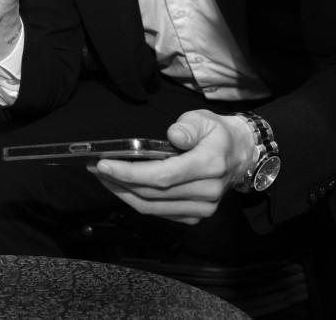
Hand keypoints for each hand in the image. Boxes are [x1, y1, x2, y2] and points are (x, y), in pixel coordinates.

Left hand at [87, 110, 251, 223]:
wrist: (240, 155)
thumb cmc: (216, 133)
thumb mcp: (204, 119)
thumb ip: (188, 126)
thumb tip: (173, 136)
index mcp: (210, 165)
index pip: (163, 175)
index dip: (130, 173)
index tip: (104, 164)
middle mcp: (207, 192)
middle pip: (153, 193)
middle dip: (119, 182)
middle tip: (96, 168)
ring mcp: (203, 208)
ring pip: (152, 208)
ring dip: (123, 194)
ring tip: (104, 177)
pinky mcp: (196, 216)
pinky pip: (159, 213)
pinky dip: (137, 202)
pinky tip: (122, 188)